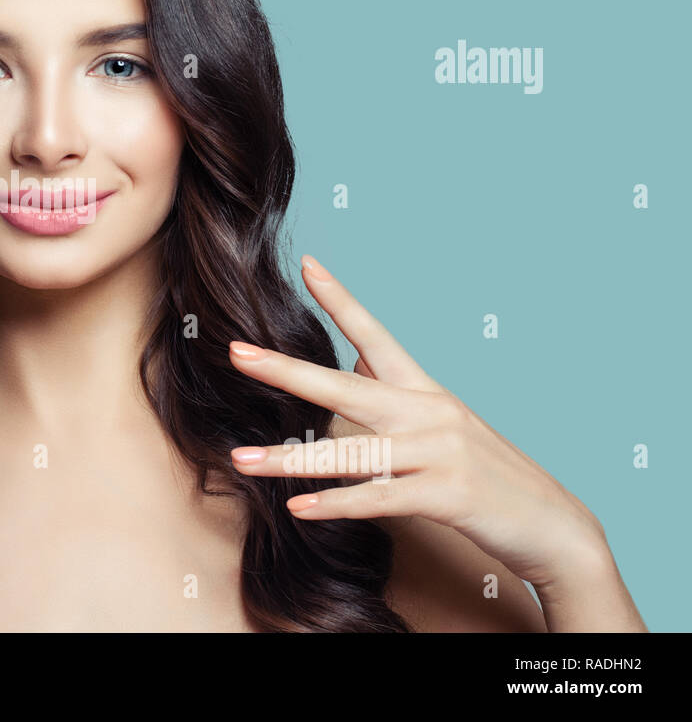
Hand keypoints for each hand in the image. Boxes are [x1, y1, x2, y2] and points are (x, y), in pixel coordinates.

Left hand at [227, 255, 610, 590]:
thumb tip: (357, 360)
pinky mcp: (447, 494)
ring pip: (351, 453)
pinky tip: (298, 507)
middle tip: (237, 353)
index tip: (307, 265)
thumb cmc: (488, 477)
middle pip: (346, 386)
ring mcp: (439, 452)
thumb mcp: (443, 426)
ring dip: (291, 459)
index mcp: (425, 392)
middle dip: (286, 371)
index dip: (342, 300)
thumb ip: (397, 395)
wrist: (554, 526)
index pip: (376, 336)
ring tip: (243, 460)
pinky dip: (335, 504)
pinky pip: (378, 498)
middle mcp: (430, 412)